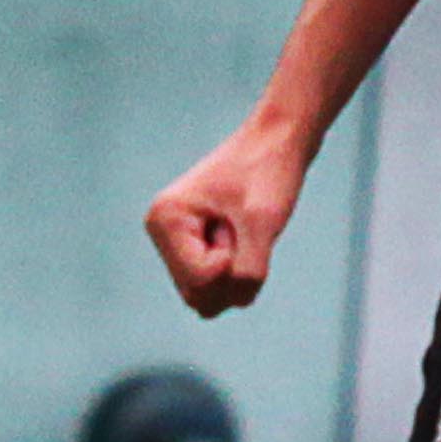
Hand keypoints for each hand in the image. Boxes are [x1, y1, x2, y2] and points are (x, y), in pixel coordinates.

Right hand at [145, 119, 310, 316]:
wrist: (278, 141)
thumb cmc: (268, 173)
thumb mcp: (263, 224)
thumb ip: (247, 271)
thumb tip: (235, 299)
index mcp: (166, 220)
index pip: (198, 281)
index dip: (231, 265)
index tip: (242, 225)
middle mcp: (163, 232)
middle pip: (197, 295)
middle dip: (231, 273)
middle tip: (245, 230)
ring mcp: (177, 240)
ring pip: (208, 295)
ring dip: (237, 272)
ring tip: (244, 230)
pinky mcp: (195, 245)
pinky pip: (217, 284)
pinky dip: (240, 268)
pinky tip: (244, 234)